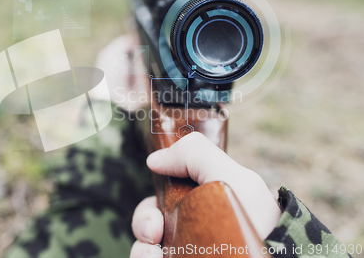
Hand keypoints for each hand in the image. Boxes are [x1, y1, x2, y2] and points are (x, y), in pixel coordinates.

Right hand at [129, 132, 280, 257]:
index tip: (155, 215)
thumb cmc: (260, 221)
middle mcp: (191, 229)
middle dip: (143, 224)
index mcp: (199, 203)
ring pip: (146, 248)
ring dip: (142, 249)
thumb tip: (154, 160)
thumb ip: (195, 154)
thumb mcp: (233, 177)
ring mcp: (188, 250)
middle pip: (148, 223)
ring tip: (154, 256)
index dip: (150, 207)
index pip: (159, 201)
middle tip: (154, 234)